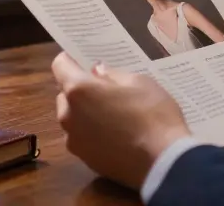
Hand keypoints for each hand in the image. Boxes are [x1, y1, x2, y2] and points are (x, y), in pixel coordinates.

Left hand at [51, 52, 191, 190]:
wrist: (163, 163)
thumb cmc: (153, 115)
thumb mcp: (139, 82)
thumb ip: (112, 75)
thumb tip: (98, 72)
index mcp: (78, 90)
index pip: (60, 65)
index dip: (72, 60)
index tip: (86, 61)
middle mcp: (68, 115)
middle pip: (65, 94)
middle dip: (80, 89)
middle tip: (107, 89)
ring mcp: (74, 141)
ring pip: (73, 118)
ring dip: (85, 112)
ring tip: (114, 114)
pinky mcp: (85, 160)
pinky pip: (83, 138)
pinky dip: (93, 133)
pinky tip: (116, 135)